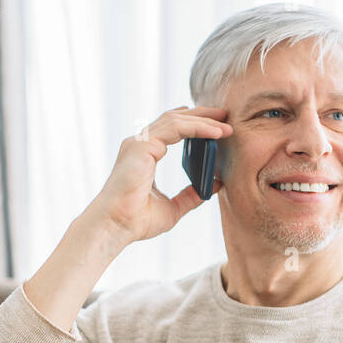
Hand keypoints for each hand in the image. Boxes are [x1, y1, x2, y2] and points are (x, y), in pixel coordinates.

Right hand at [85, 105, 232, 246]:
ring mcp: (140, 142)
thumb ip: (191, 195)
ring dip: (203, 120)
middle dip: (202, 115)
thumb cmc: (136, 221)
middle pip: (175, 119)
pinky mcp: (142, 145)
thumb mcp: (173, 208)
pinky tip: (216, 133)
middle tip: (225, 116)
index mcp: (145, 155)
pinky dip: (198, 128)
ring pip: (177, 120)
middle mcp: (140, 144)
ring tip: (226, 125)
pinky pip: (176, 128)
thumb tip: (215, 185)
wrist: (116, 226)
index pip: (171, 129)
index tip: (217, 127)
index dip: (194, 124)